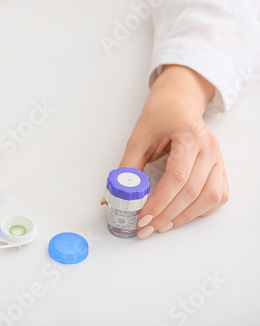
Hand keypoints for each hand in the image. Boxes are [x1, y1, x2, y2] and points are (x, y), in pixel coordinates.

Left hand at [120, 65, 228, 238]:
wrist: (178, 104)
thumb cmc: (159, 118)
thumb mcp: (138, 139)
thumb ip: (126, 168)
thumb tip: (110, 198)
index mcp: (189, 136)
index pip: (177, 177)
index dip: (160, 201)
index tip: (143, 217)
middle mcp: (209, 148)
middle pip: (193, 191)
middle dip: (167, 214)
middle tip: (146, 227)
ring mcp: (218, 159)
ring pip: (209, 197)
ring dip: (184, 217)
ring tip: (160, 226)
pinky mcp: (220, 169)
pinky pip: (217, 196)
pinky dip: (199, 211)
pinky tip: (180, 216)